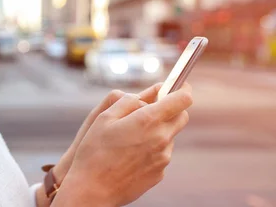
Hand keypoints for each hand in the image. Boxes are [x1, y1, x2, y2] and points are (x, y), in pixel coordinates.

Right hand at [54, 83, 192, 206]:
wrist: (93, 190)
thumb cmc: (94, 151)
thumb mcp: (104, 117)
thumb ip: (129, 101)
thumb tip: (150, 94)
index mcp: (148, 121)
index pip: (182, 100)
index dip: (183, 89)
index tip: (180, 86)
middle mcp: (161, 139)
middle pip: (182, 117)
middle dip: (172, 109)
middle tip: (151, 109)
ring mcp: (163, 158)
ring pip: (169, 135)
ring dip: (158, 130)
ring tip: (130, 138)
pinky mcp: (159, 173)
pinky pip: (161, 154)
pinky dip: (152, 148)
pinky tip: (130, 155)